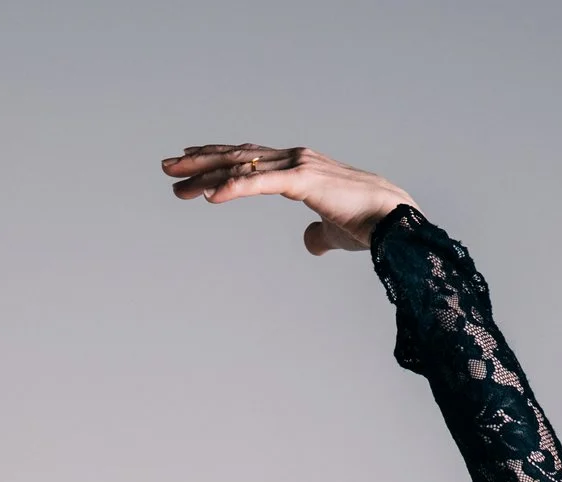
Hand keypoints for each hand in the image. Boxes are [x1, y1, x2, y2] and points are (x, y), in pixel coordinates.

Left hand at [162, 143, 414, 254]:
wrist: (395, 220)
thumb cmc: (369, 225)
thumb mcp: (334, 232)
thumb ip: (317, 235)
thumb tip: (308, 244)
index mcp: (297, 167)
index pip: (248, 158)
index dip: (218, 158)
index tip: (189, 162)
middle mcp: (293, 159)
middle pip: (236, 157)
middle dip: (199, 161)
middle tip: (166, 167)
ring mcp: (298, 167)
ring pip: (241, 166)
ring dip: (205, 173)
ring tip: (175, 179)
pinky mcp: (304, 182)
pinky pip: (260, 184)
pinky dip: (234, 187)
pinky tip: (210, 196)